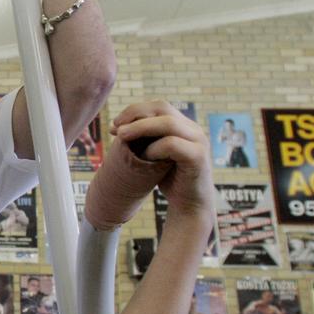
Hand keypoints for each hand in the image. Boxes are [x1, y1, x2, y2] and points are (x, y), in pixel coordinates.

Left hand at [110, 100, 213, 221]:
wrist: (189, 206)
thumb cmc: (169, 180)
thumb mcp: (154, 155)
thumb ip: (144, 140)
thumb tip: (116, 127)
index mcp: (183, 126)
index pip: (158, 106)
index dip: (134, 111)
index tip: (114, 125)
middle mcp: (193, 129)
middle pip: (162, 108)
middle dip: (135, 114)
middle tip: (115, 128)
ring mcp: (198, 141)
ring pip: (168, 123)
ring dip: (140, 127)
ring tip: (121, 136)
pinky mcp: (198, 157)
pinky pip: (172, 144)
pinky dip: (154, 148)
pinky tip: (144, 157)